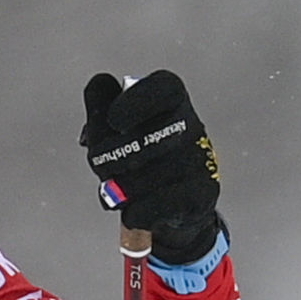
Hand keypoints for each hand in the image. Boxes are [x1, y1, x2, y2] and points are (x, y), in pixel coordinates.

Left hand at [79, 71, 221, 263]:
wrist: (171, 205)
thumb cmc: (138, 157)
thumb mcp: (113, 126)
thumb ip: (100, 103)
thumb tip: (99, 87)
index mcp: (172, 99)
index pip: (161, 88)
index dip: (135, 102)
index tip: (114, 121)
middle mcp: (192, 125)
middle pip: (137, 138)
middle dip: (105, 158)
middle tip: (102, 168)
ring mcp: (199, 159)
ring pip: (141, 177)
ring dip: (118, 189)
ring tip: (118, 190)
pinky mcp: (201, 192)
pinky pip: (153, 204)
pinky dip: (133, 211)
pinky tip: (133, 209)